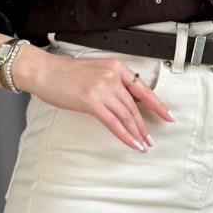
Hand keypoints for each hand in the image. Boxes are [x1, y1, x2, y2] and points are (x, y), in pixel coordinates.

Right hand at [24, 46, 174, 152]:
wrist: (44, 71)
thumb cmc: (66, 74)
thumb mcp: (96, 72)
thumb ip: (113, 84)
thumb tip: (127, 103)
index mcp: (116, 67)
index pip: (143, 89)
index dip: (157, 105)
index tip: (168, 116)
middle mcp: (112, 77)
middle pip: (134, 106)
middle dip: (145, 125)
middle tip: (152, 139)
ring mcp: (102, 89)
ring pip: (127, 116)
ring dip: (137, 133)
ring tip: (144, 145)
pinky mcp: (91, 102)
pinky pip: (113, 123)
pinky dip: (125, 135)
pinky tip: (132, 143)